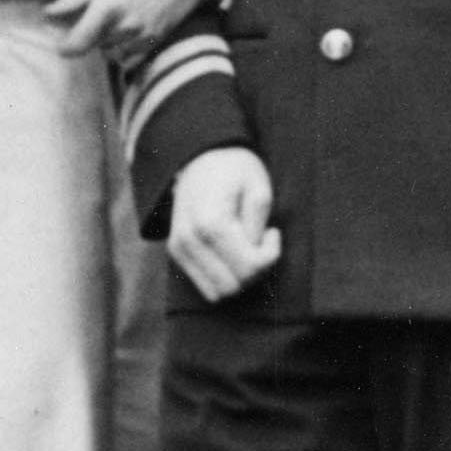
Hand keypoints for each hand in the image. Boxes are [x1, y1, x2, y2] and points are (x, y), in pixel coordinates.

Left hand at [48, 0, 233, 55]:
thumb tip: (49, 13)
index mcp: (108, 5)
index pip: (77, 43)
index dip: (65, 47)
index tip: (60, 45)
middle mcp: (125, 25)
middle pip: (93, 46)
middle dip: (89, 35)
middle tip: (96, 15)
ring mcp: (143, 36)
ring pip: (111, 53)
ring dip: (107, 43)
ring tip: (116, 18)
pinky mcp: (157, 42)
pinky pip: (130, 59)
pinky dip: (123, 50)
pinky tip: (128, 29)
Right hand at [168, 146, 281, 305]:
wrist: (200, 157)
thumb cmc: (236, 170)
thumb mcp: (258, 188)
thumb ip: (257, 227)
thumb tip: (254, 256)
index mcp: (210, 222)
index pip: (249, 267)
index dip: (271, 255)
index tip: (274, 232)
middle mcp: (189, 240)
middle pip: (234, 286)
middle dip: (256, 271)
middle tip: (263, 242)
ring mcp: (179, 248)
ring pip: (218, 293)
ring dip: (240, 278)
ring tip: (248, 248)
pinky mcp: (177, 253)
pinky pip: (206, 287)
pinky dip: (225, 277)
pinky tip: (232, 252)